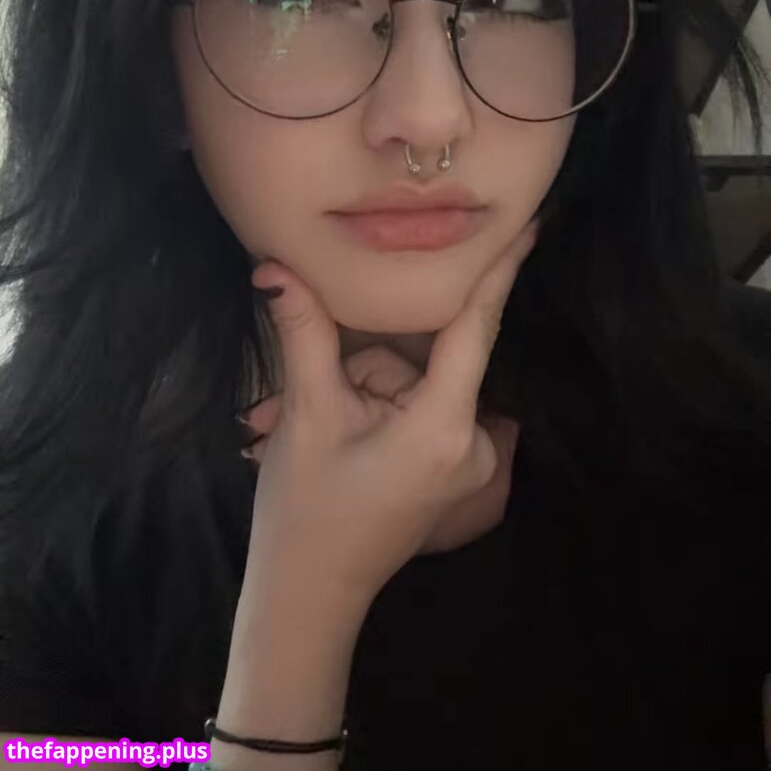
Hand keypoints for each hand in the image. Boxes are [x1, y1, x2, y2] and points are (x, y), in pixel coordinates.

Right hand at [242, 221, 538, 609]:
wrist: (309, 592)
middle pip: (423, 358)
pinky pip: (419, 405)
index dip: (500, 272)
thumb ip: (302, 331)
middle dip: (364, 368)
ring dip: (361, 390)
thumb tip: (274, 265)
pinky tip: (341, 437)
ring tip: (316, 431)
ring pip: (414, 382)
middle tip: (317, 406)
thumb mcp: (306, 413)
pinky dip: (377, 408)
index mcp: (444, 426)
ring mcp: (468, 460)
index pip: (477, 328)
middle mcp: (472, 441)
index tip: (531, 225)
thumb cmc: (306, 508)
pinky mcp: (452, 467)